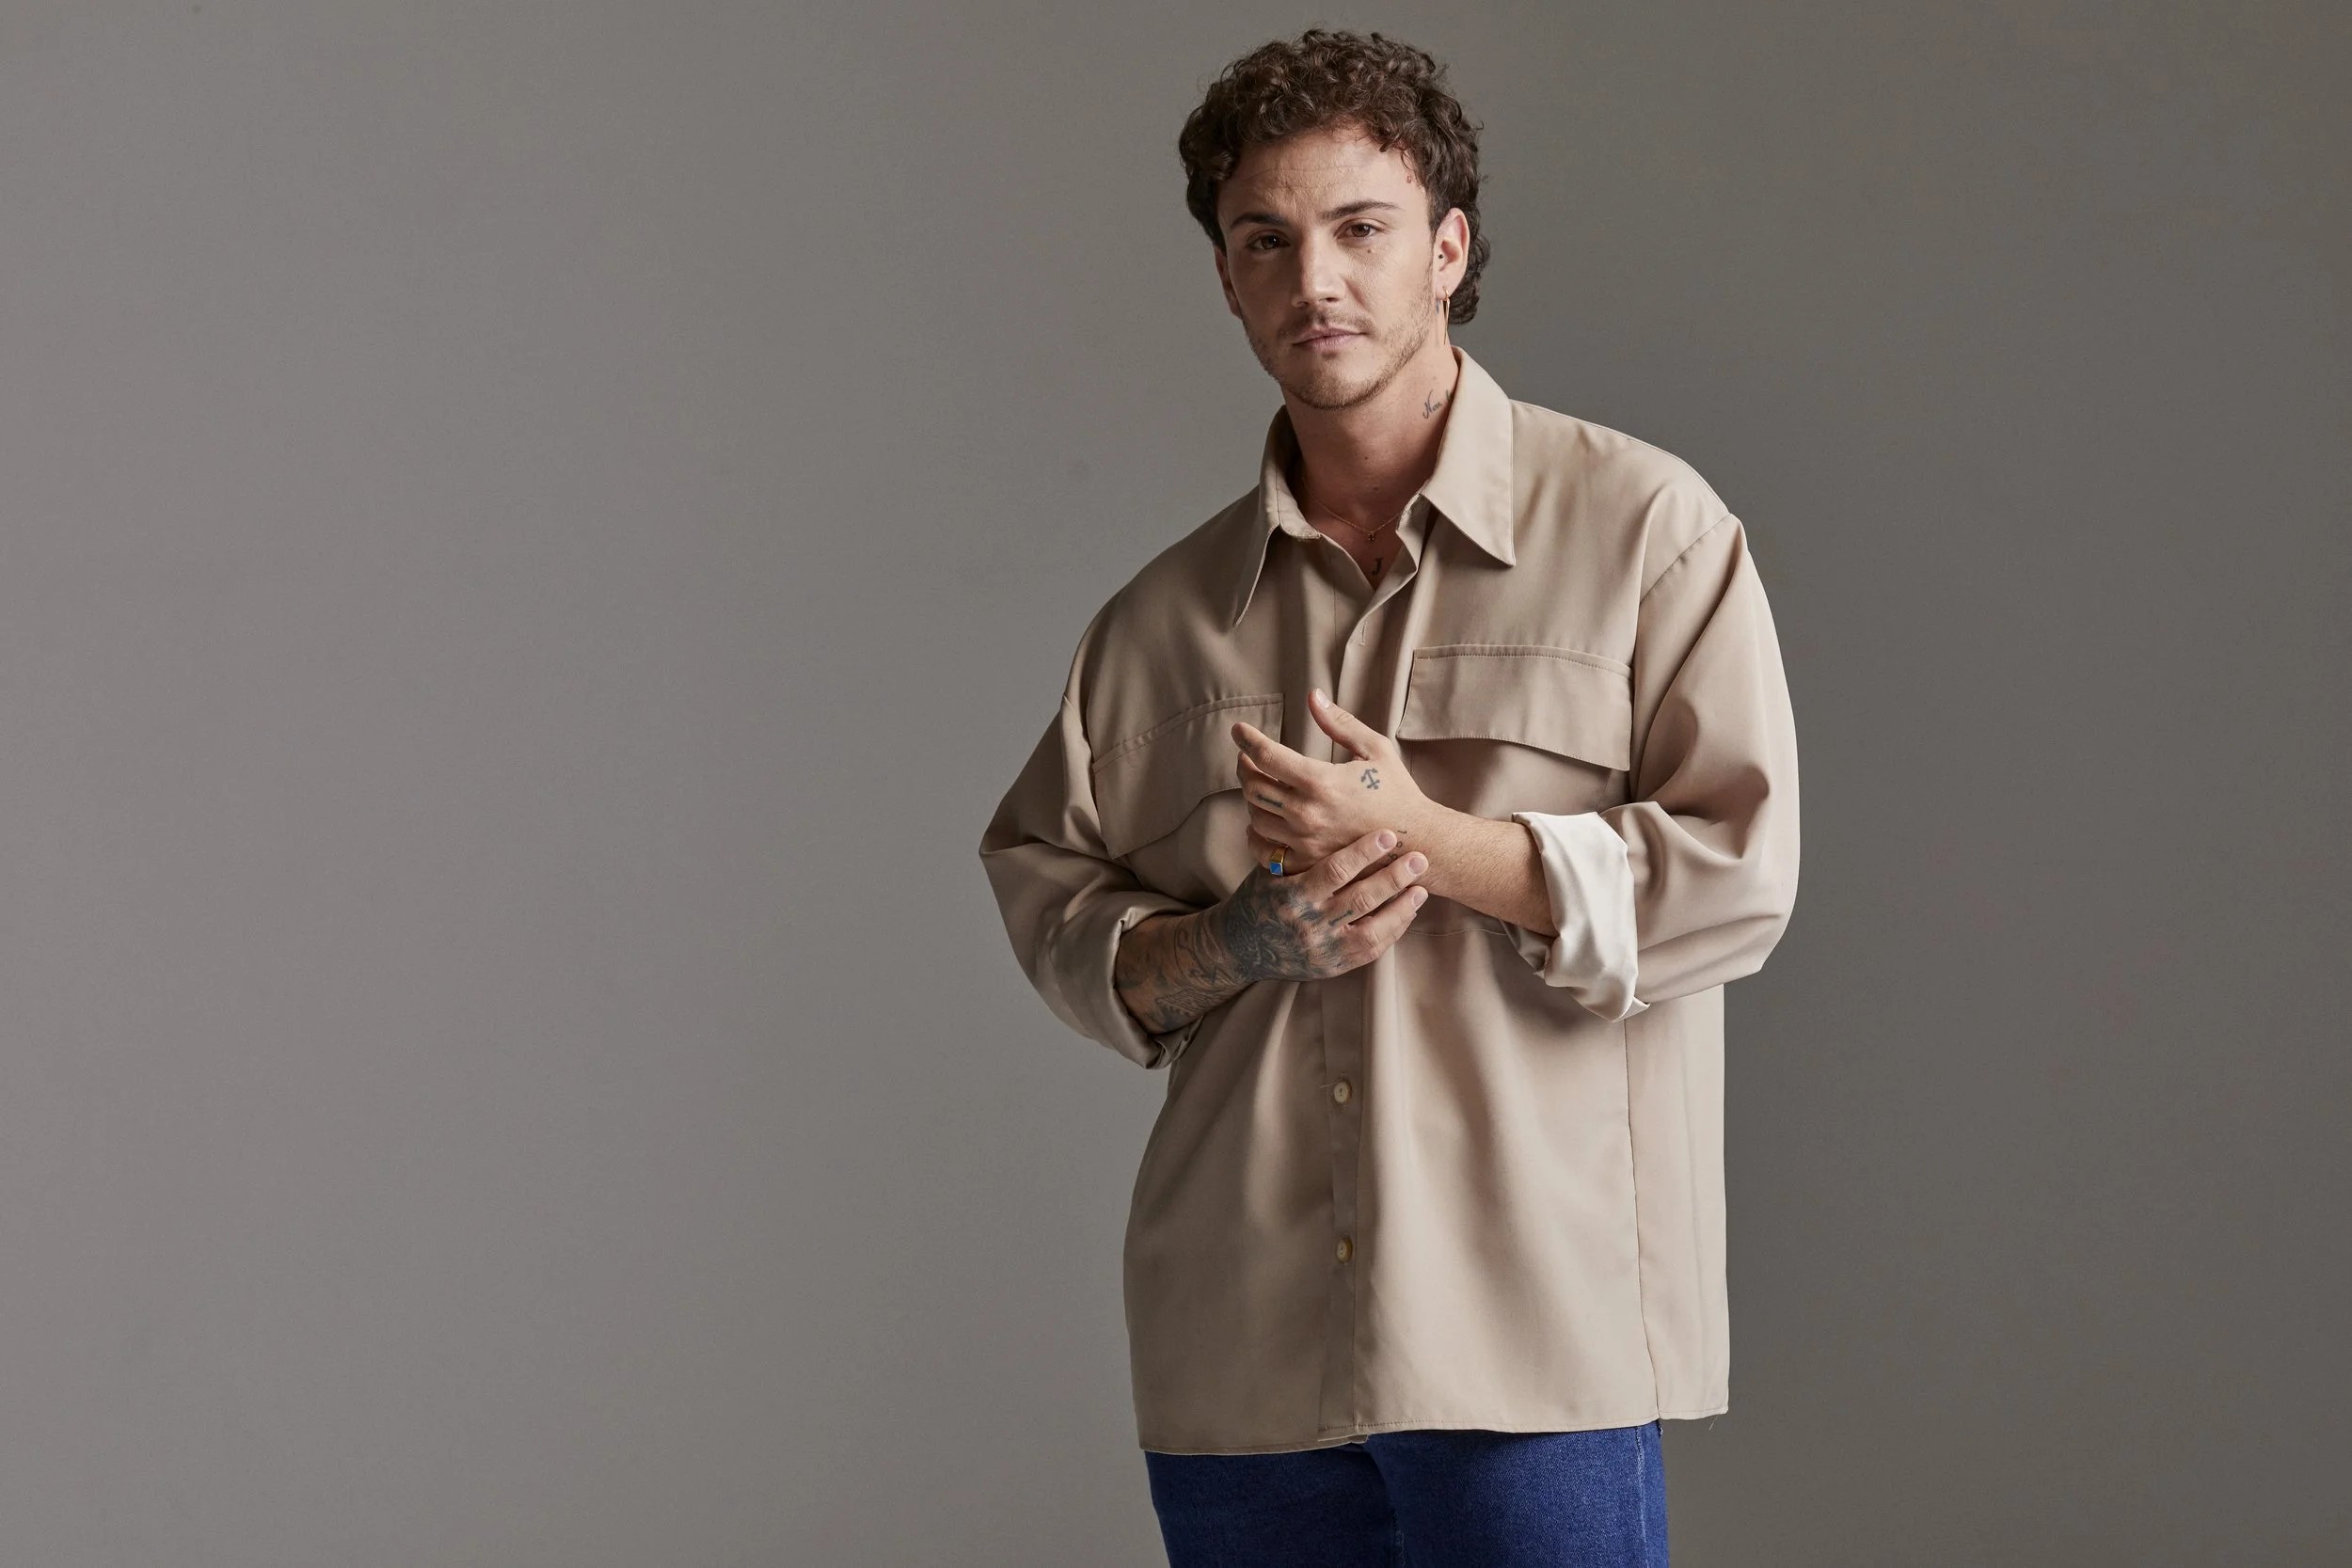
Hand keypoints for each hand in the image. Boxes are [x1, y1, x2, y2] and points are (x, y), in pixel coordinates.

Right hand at [1209, 827, 1430, 984]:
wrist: (1241, 948)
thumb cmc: (1259, 899)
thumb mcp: (1270, 872)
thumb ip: (1298, 850)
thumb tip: (1322, 805)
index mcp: (1293, 895)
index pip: (1335, 869)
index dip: (1364, 851)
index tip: (1388, 834)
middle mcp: (1310, 924)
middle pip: (1361, 899)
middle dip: (1394, 878)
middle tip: (1420, 859)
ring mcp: (1324, 948)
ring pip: (1372, 929)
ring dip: (1401, 907)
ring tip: (1421, 887)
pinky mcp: (1334, 966)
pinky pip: (1371, 949)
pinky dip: (1392, 929)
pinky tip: (1407, 912)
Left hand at [1232, 688, 1433, 870]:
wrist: (1417, 841)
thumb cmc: (1397, 791)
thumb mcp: (1374, 749)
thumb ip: (1339, 723)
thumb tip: (1313, 696)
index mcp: (1320, 781)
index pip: (1266, 756)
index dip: (1247, 739)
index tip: (1238, 730)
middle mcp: (1306, 813)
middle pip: (1253, 786)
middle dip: (1244, 766)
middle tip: (1246, 756)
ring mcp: (1304, 841)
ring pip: (1255, 817)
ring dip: (1250, 797)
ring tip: (1258, 784)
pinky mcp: (1307, 863)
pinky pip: (1265, 850)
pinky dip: (1255, 833)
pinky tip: (1261, 819)